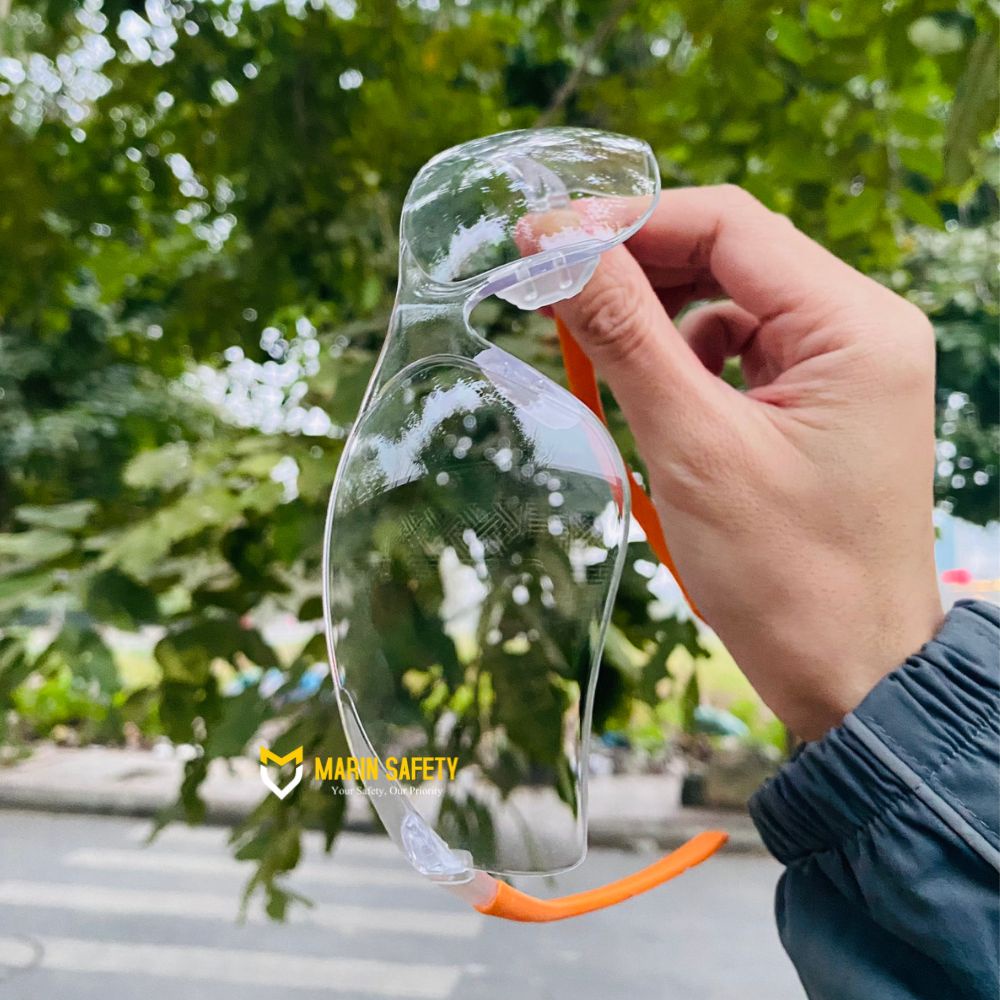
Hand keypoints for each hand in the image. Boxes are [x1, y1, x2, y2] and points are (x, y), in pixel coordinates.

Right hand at [534, 186, 942, 739]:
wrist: (845, 674)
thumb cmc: (785, 575)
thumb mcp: (692, 447)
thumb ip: (626, 335)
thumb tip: (559, 248)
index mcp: (855, 327)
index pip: (731, 225)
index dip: (629, 221)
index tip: (544, 234)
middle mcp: (862, 331)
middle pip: (732, 256)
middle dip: (639, 266)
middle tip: (552, 284)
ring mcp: (845, 369)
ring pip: (731, 303)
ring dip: (660, 319)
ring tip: (603, 355)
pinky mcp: (819, 404)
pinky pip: (741, 353)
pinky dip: (687, 362)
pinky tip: (660, 401)